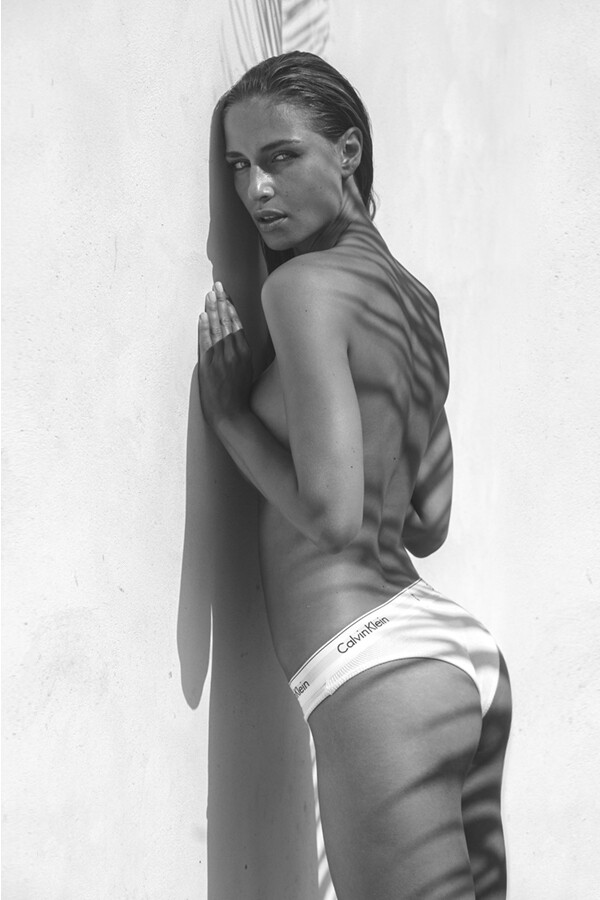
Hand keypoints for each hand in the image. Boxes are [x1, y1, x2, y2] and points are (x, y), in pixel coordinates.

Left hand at [197, 282, 252, 426]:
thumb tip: (235, 336)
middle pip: (228, 322)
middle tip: (218, 285)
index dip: (231, 307)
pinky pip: (206, 343)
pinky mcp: (208, 366)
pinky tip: (203, 315)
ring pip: (217, 329)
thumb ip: (240, 352)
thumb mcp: (245, 370)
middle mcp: (234, 353)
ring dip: (213, 310)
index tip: (226, 293)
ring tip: (210, 294)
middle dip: (222, 301)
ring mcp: (221, 359)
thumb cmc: (238, 394)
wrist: (230, 414)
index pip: (237, 323)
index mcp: (245, 353)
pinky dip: (204, 328)